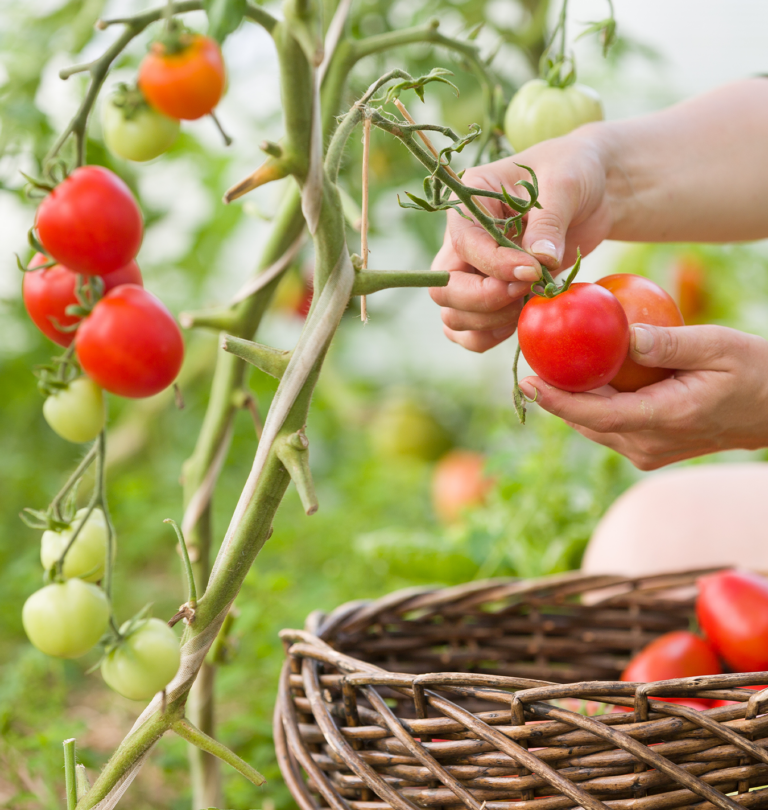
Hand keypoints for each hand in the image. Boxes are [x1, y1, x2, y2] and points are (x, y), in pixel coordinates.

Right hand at [429, 129, 613, 351]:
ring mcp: (472, 271)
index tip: (533, 272)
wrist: (591, 190)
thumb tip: (539, 261)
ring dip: (487, 322)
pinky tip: (522, 321)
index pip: (464, 246)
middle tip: (524, 293)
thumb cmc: (574, 172)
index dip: (495, 266)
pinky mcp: (490, 294)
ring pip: (452, 316)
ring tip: (527, 305)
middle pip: (444, 288)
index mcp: (468, 202)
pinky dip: (489, 336)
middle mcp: (461, 240)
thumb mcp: (564, 184)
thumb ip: (548, 223)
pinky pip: (469, 331)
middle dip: (483, 300)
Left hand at [519, 324, 767, 469]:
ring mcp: (649, 451)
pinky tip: (582, 377)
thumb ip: (673, 344)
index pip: (597, 414)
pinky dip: (592, 404)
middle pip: (587, 421)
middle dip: (554, 396)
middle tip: (528, 364)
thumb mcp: (720, 346)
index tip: (526, 382)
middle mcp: (649, 444)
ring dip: (571, 401)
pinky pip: (610, 426)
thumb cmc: (755, 372)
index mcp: (665, 419)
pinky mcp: (650, 448)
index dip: (557, 400)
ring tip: (547, 369)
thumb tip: (626, 337)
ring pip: (594, 426)